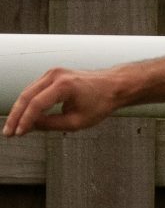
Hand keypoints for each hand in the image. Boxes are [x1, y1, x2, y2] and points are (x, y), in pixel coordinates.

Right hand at [5, 68, 127, 138]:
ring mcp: (52, 73)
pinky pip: (34, 90)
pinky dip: (27, 104)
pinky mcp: (52, 76)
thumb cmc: (100, 103)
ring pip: (28, 92)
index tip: (18, 134)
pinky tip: (22, 118)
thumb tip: (29, 127)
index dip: (25, 120)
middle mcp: (55, 75)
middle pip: (27, 96)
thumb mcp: (77, 121)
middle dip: (16, 116)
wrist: (112, 86)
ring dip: (19, 111)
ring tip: (12, 128)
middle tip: (8, 133)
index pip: (37, 104)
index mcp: (64, 85)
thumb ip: (51, 124)